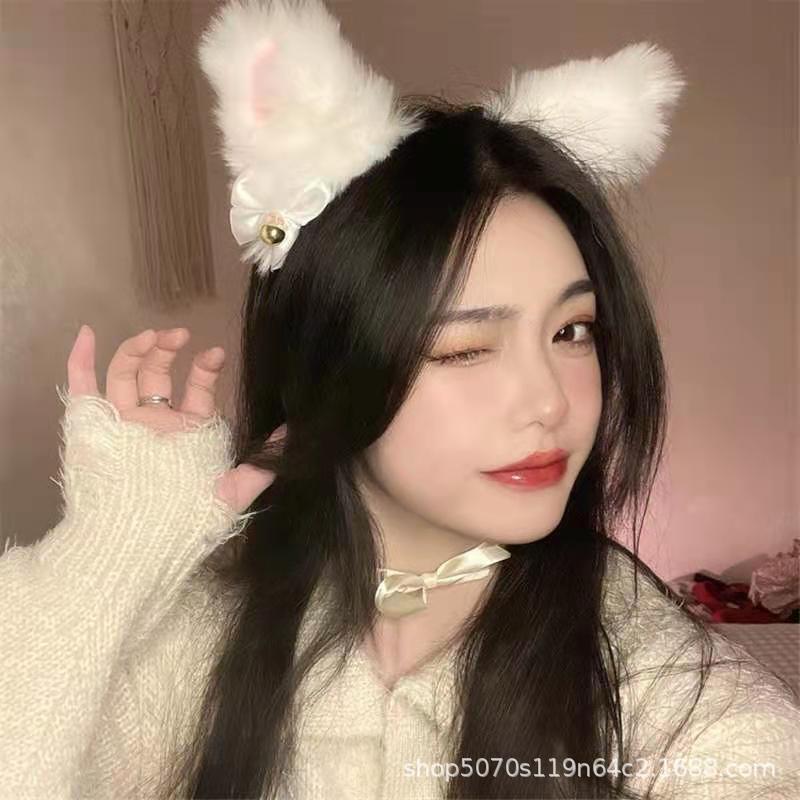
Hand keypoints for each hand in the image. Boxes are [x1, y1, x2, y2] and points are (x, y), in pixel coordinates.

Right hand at [66, 325, 282, 513]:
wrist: (135, 544)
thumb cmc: (185, 520)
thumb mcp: (232, 491)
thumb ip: (262, 463)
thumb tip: (296, 435)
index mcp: (186, 433)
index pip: (197, 390)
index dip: (205, 369)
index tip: (217, 354)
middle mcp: (154, 424)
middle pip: (159, 374)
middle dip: (170, 350)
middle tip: (181, 334)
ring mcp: (122, 423)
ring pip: (125, 374)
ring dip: (136, 349)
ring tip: (153, 336)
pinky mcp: (91, 426)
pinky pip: (82, 387)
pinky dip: (81, 360)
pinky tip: (88, 334)